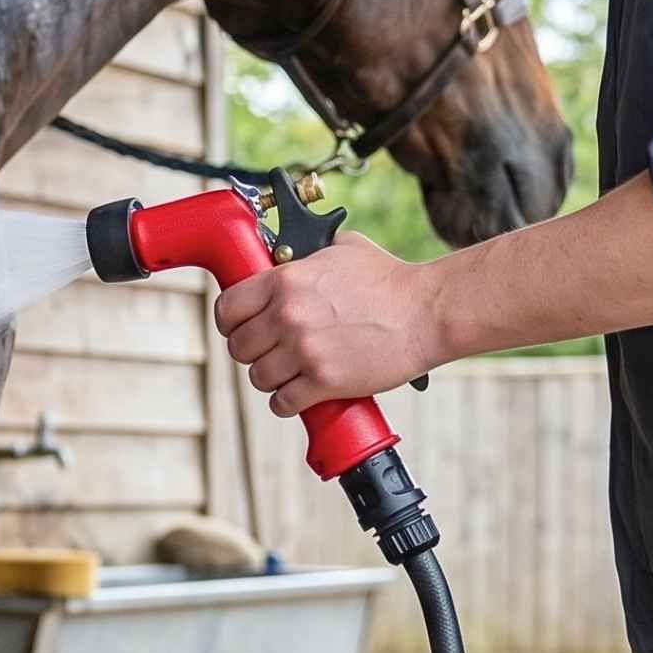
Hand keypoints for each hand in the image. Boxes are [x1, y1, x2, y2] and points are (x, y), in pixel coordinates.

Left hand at [214, 234, 438, 417]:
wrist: (426, 312)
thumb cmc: (390, 279)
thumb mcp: (342, 249)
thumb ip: (308, 255)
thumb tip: (293, 253)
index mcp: (285, 281)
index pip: (227, 309)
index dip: (231, 322)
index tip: (242, 327)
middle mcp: (288, 315)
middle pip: (239, 347)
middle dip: (252, 352)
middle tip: (271, 352)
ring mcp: (304, 350)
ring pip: (258, 378)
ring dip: (271, 379)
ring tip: (289, 372)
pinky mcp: (324, 381)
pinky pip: (283, 402)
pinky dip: (287, 402)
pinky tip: (299, 394)